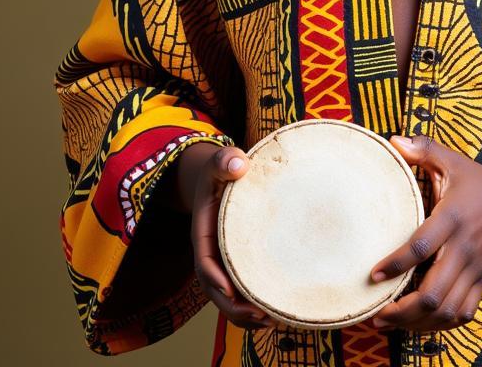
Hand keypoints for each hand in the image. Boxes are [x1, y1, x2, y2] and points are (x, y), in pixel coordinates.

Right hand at [176, 143, 273, 330]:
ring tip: (274, 321)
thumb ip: (225, 160)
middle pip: (217, 290)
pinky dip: (255, 307)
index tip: (232, 293)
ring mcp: (226, 262)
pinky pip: (243, 292)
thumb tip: (239, 164)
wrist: (223, 176)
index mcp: (204, 233)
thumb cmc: (223, 170)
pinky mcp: (240, 264)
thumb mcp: (220, 161)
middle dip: (236, 308)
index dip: (216, 279)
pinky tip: (277, 313)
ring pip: (230, 298)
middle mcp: (213, 253)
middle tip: (263, 316)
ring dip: (248, 315)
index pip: (204, 262)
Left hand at [367, 135, 481, 332]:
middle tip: (376, 311)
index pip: (421, 247)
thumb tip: (392, 140)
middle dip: (402, 309)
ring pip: (447, 310)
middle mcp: (463, 248)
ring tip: (391, 321)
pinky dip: (441, 325)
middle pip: (434, 293)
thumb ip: (423, 149)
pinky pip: (464, 314)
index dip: (396, 264)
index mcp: (451, 217)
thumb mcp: (452, 160)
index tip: (373, 275)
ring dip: (417, 322)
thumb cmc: (478, 180)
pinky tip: (421, 321)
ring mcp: (475, 268)